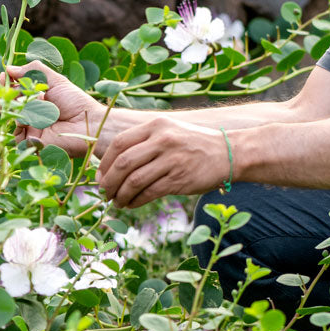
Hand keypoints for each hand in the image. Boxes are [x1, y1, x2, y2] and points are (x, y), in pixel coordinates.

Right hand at [4, 61, 110, 157]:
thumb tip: (9, 67)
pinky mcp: (32, 143)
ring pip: (11, 118)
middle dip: (11, 94)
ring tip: (31, 101)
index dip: (9, 83)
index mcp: (39, 99)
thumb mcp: (56, 81)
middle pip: (11, 104)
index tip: (5, 75)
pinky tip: (29, 117)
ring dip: (17, 107)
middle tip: (17, 89)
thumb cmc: (76, 102)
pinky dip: (19, 123)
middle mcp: (34, 114)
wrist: (89, 124)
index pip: (17, 91)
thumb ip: (34, 71)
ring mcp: (32, 129)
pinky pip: (15, 135)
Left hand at [97, 117, 229, 207]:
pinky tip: (132, 204)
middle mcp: (163, 140)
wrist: (229, 152)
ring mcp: (172, 159)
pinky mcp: (180, 179)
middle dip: (108, 181)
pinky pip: (149, 193)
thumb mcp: (170, 131)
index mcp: (157, 126)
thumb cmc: (194, 144)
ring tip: (117, 201)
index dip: (104, 163)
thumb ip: (145, 141)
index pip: (120, 143)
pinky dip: (135, 201)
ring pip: (134, 180)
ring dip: (121, 195)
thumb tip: (113, 163)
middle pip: (123, 163)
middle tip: (104, 192)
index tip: (100, 176)